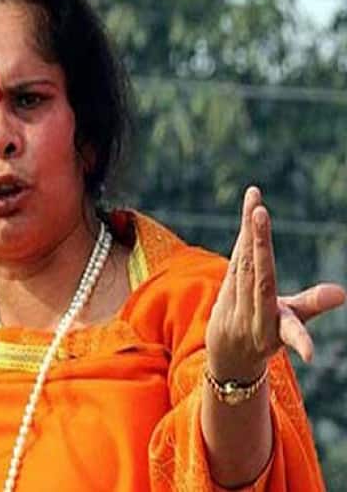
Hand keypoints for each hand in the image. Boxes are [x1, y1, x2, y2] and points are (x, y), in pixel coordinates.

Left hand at [205, 186, 345, 381]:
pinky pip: (233, 262)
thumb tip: (342, 293)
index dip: (296, 329)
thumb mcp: (289, 327)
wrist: (230, 357)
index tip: (305, 336)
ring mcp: (232, 304)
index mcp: (270, 327)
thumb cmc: (267, 337)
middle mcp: (250, 316)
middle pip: (252, 273)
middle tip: (259, 211)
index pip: (278, 309)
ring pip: (239, 262)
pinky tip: (249, 214)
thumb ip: (312, 306)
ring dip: (248, 230)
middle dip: (257, 242)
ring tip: (254, 199)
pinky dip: (242, 239)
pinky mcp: (221, 292)